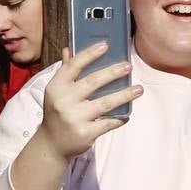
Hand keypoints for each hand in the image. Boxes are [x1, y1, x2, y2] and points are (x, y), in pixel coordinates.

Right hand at [34, 44, 142, 160]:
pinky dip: (120, 117)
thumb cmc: (57, 113)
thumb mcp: (56, 92)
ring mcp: (74, 118)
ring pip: (105, 103)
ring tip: (138, 89)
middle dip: (113, 73)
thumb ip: (64, 71)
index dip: (89, 54)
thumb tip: (68, 49)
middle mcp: (63, 102)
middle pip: (92, 82)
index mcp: (55, 88)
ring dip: (124, 95)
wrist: (52, 144)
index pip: (73, 66)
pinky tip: (127, 113)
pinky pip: (108, 122)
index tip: (105, 46)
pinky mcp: (85, 133)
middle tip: (128, 66)